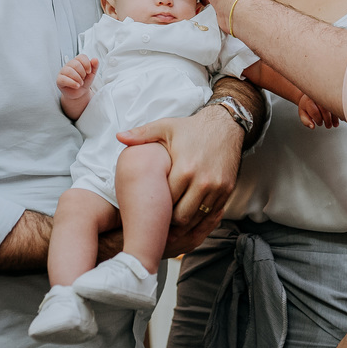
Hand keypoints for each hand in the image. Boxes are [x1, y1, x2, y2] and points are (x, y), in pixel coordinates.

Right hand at [57, 54, 97, 98]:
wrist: (80, 93)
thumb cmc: (84, 82)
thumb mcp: (92, 74)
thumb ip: (94, 66)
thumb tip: (95, 59)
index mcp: (77, 61)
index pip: (81, 57)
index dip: (87, 64)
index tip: (89, 72)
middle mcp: (69, 65)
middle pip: (76, 64)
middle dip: (82, 73)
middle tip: (83, 79)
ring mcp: (63, 72)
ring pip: (69, 71)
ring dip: (78, 79)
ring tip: (80, 83)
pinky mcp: (59, 80)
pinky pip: (64, 79)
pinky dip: (72, 83)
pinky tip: (77, 86)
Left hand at [118, 106, 240, 233]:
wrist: (225, 125)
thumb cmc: (191, 128)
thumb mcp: (165, 127)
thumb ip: (142, 135)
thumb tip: (119, 137)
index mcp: (184, 168)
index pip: (166, 201)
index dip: (156, 207)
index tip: (149, 207)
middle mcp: (203, 181)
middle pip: (182, 217)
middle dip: (170, 220)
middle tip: (160, 219)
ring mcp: (217, 188)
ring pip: (197, 219)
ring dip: (185, 222)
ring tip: (172, 221)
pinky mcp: (227, 190)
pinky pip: (213, 214)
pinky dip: (201, 217)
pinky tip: (190, 214)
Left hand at [298, 94, 338, 128]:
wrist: (311, 94)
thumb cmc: (307, 105)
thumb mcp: (303, 113)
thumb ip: (306, 121)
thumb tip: (312, 127)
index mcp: (308, 100)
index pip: (314, 112)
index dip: (318, 120)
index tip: (320, 123)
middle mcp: (317, 96)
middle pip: (324, 109)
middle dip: (327, 120)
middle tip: (328, 126)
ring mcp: (325, 96)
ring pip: (331, 107)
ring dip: (333, 118)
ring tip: (333, 124)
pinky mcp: (331, 97)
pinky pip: (336, 105)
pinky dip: (337, 114)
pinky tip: (337, 120)